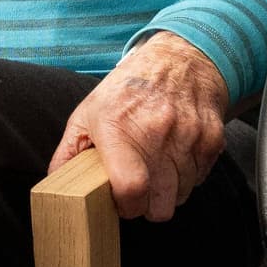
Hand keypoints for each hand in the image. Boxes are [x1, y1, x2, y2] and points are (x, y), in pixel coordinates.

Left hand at [52, 30, 230, 221]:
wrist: (180, 59)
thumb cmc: (129, 89)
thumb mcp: (88, 112)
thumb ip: (69, 153)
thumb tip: (55, 185)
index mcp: (119, 128)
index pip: (132, 189)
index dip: (127, 207)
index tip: (122, 202)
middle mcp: (157, 131)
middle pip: (161, 205)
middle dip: (148, 206)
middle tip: (140, 189)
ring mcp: (188, 135)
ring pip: (181, 196)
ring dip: (169, 190)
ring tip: (157, 166)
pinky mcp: (211, 139)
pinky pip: (200, 179)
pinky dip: (188, 175)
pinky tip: (175, 155)